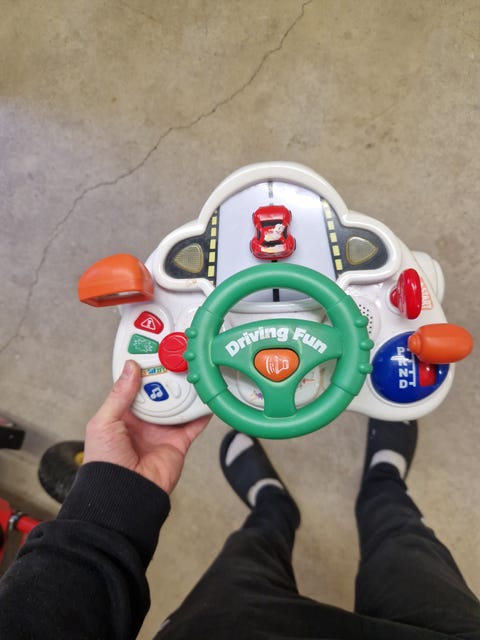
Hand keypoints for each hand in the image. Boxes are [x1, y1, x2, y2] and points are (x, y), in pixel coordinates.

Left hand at [83, 360, 210, 493]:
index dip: (145, 369)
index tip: (154, 351)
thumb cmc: (105, 464)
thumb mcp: (105, 422)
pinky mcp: (179, 442)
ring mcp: (162, 431)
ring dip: (186, 389)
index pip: (136, 385)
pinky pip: (194, 423)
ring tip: (194, 370)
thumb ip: (120, 394)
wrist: (124, 495)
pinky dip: (202, 411)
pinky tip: (208, 396)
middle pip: (160, 391)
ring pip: (178, 403)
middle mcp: (144, 421)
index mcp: (123, 414)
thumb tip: (131, 367)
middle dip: (168, 376)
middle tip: (178, 356)